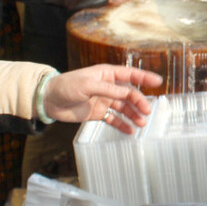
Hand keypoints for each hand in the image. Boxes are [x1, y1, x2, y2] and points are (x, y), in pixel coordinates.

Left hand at [42, 65, 162, 132]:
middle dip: (139, 102)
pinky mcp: (97, 113)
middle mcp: (108, 87)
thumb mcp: (87, 85)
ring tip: (141, 123)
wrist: (48, 100)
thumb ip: (109, 90)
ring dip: (133, 114)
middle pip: (129, 94)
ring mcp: (103, 100)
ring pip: (124, 107)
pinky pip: (113, 119)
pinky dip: (122, 124)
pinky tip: (129, 131)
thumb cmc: (66, 86)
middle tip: (147, 112)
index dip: (144, 77)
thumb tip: (128, 93)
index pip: (130, 75)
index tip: (158, 81)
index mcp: (106, 75)